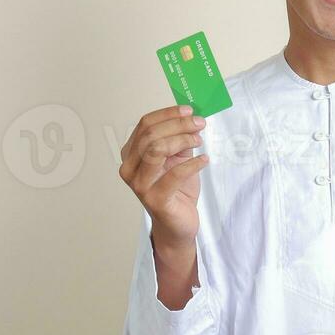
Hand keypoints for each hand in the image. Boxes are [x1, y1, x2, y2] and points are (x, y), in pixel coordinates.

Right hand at [119, 105, 208, 247]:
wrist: (177, 224)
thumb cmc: (176, 189)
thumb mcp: (178, 158)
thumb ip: (180, 139)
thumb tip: (192, 117)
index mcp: (131, 154)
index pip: (145, 124)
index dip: (168, 114)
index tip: (189, 110)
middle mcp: (130, 169)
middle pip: (150, 135)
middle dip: (178, 125)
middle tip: (200, 123)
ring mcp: (140, 185)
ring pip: (157, 150)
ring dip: (182, 140)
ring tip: (199, 141)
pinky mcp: (155, 200)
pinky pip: (175, 174)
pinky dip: (193, 164)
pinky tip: (204, 160)